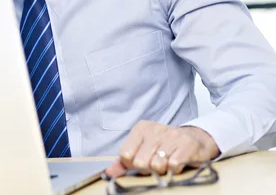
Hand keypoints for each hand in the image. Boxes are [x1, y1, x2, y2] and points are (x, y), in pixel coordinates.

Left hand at [105, 121, 219, 177]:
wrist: (195, 139)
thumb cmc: (164, 146)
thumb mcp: (142, 148)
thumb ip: (124, 161)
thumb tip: (108, 174)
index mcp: (141, 128)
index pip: (126, 155)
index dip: (132, 166)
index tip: (140, 164)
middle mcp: (155, 129)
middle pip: (140, 163)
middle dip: (147, 170)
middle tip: (155, 165)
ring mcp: (171, 136)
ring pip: (157, 166)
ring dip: (162, 170)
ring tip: (166, 163)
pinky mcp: (186, 146)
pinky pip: (173, 166)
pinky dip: (174, 170)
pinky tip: (177, 163)